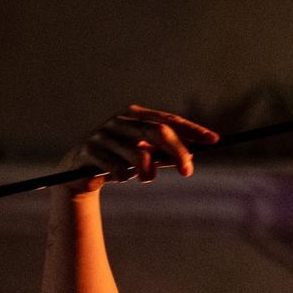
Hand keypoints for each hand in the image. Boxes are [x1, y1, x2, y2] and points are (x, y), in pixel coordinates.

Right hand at [59, 105, 218, 192]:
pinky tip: (120, 177)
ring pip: (138, 154)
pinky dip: (124, 177)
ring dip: (147, 172)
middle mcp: (120, 120)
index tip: (214, 140)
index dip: (192, 130)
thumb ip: (165, 154)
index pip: (169, 120)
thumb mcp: (145, 155)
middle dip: (177, 151)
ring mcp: (103, 133)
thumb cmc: (119, 161)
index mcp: (136, 114)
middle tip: (188, 171)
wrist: (79, 173)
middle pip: (157, 131)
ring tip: (145, 178)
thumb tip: (192, 156)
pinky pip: (117, 168)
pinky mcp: (90, 150)